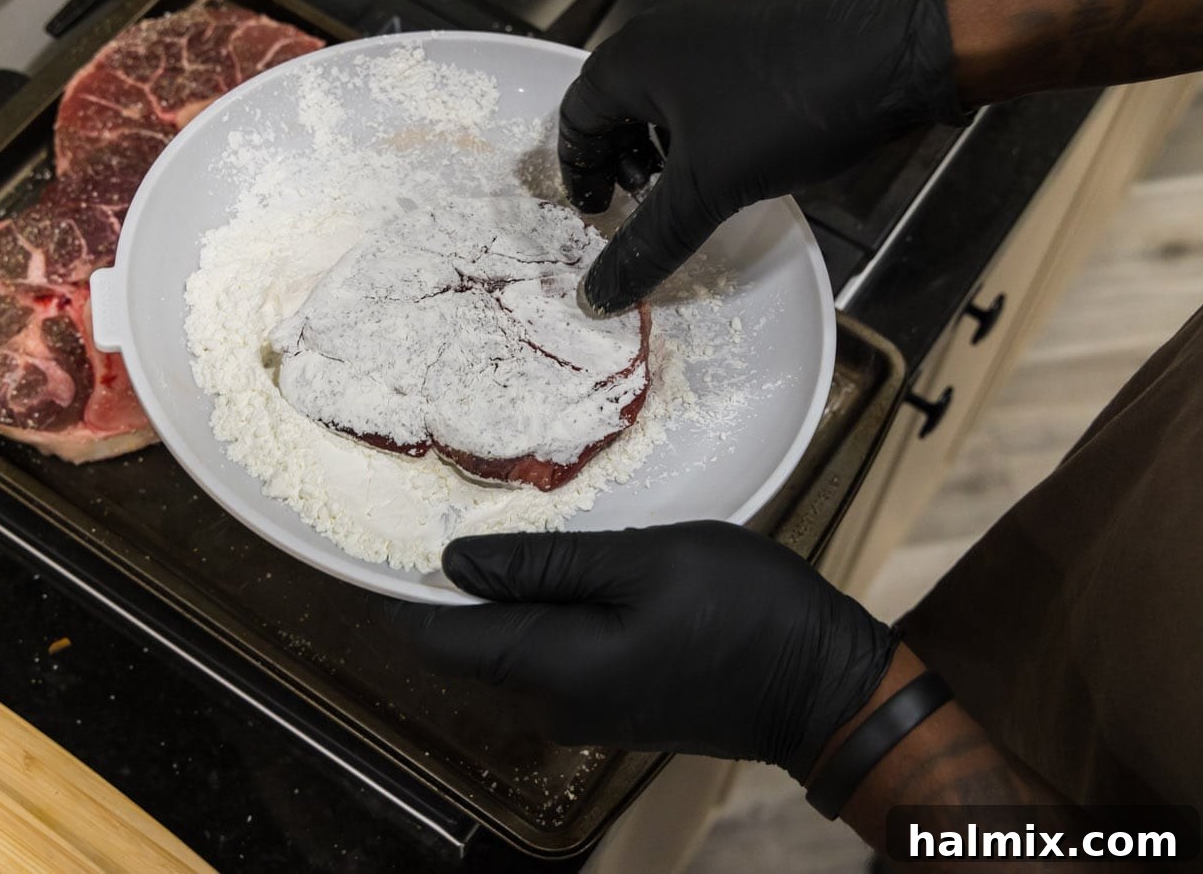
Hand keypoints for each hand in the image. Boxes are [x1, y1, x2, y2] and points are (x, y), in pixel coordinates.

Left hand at [376, 522, 895, 780]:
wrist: (825, 686)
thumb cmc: (745, 610)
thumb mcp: (645, 563)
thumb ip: (546, 564)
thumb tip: (455, 561)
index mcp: (553, 668)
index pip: (439, 638)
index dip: (399, 590)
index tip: (380, 532)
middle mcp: (553, 702)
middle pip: (471, 642)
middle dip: (458, 579)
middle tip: (460, 496)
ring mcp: (584, 708)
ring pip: (513, 643)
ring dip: (509, 589)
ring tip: (523, 517)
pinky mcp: (613, 701)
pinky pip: (552, 652)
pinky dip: (547, 608)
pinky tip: (571, 561)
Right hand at [561, 0, 966, 313]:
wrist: (899, 48)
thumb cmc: (792, 106)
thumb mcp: (707, 190)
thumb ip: (648, 243)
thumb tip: (599, 292)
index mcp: (635, 54)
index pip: (576, 118)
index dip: (580, 175)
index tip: (599, 214)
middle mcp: (665, 25)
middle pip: (616, 101)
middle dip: (621, 159)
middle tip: (641, 204)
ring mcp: (713, 18)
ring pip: (662, 89)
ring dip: (660, 141)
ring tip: (687, 184)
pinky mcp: (756, 25)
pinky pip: (703, 76)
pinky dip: (699, 119)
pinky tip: (733, 151)